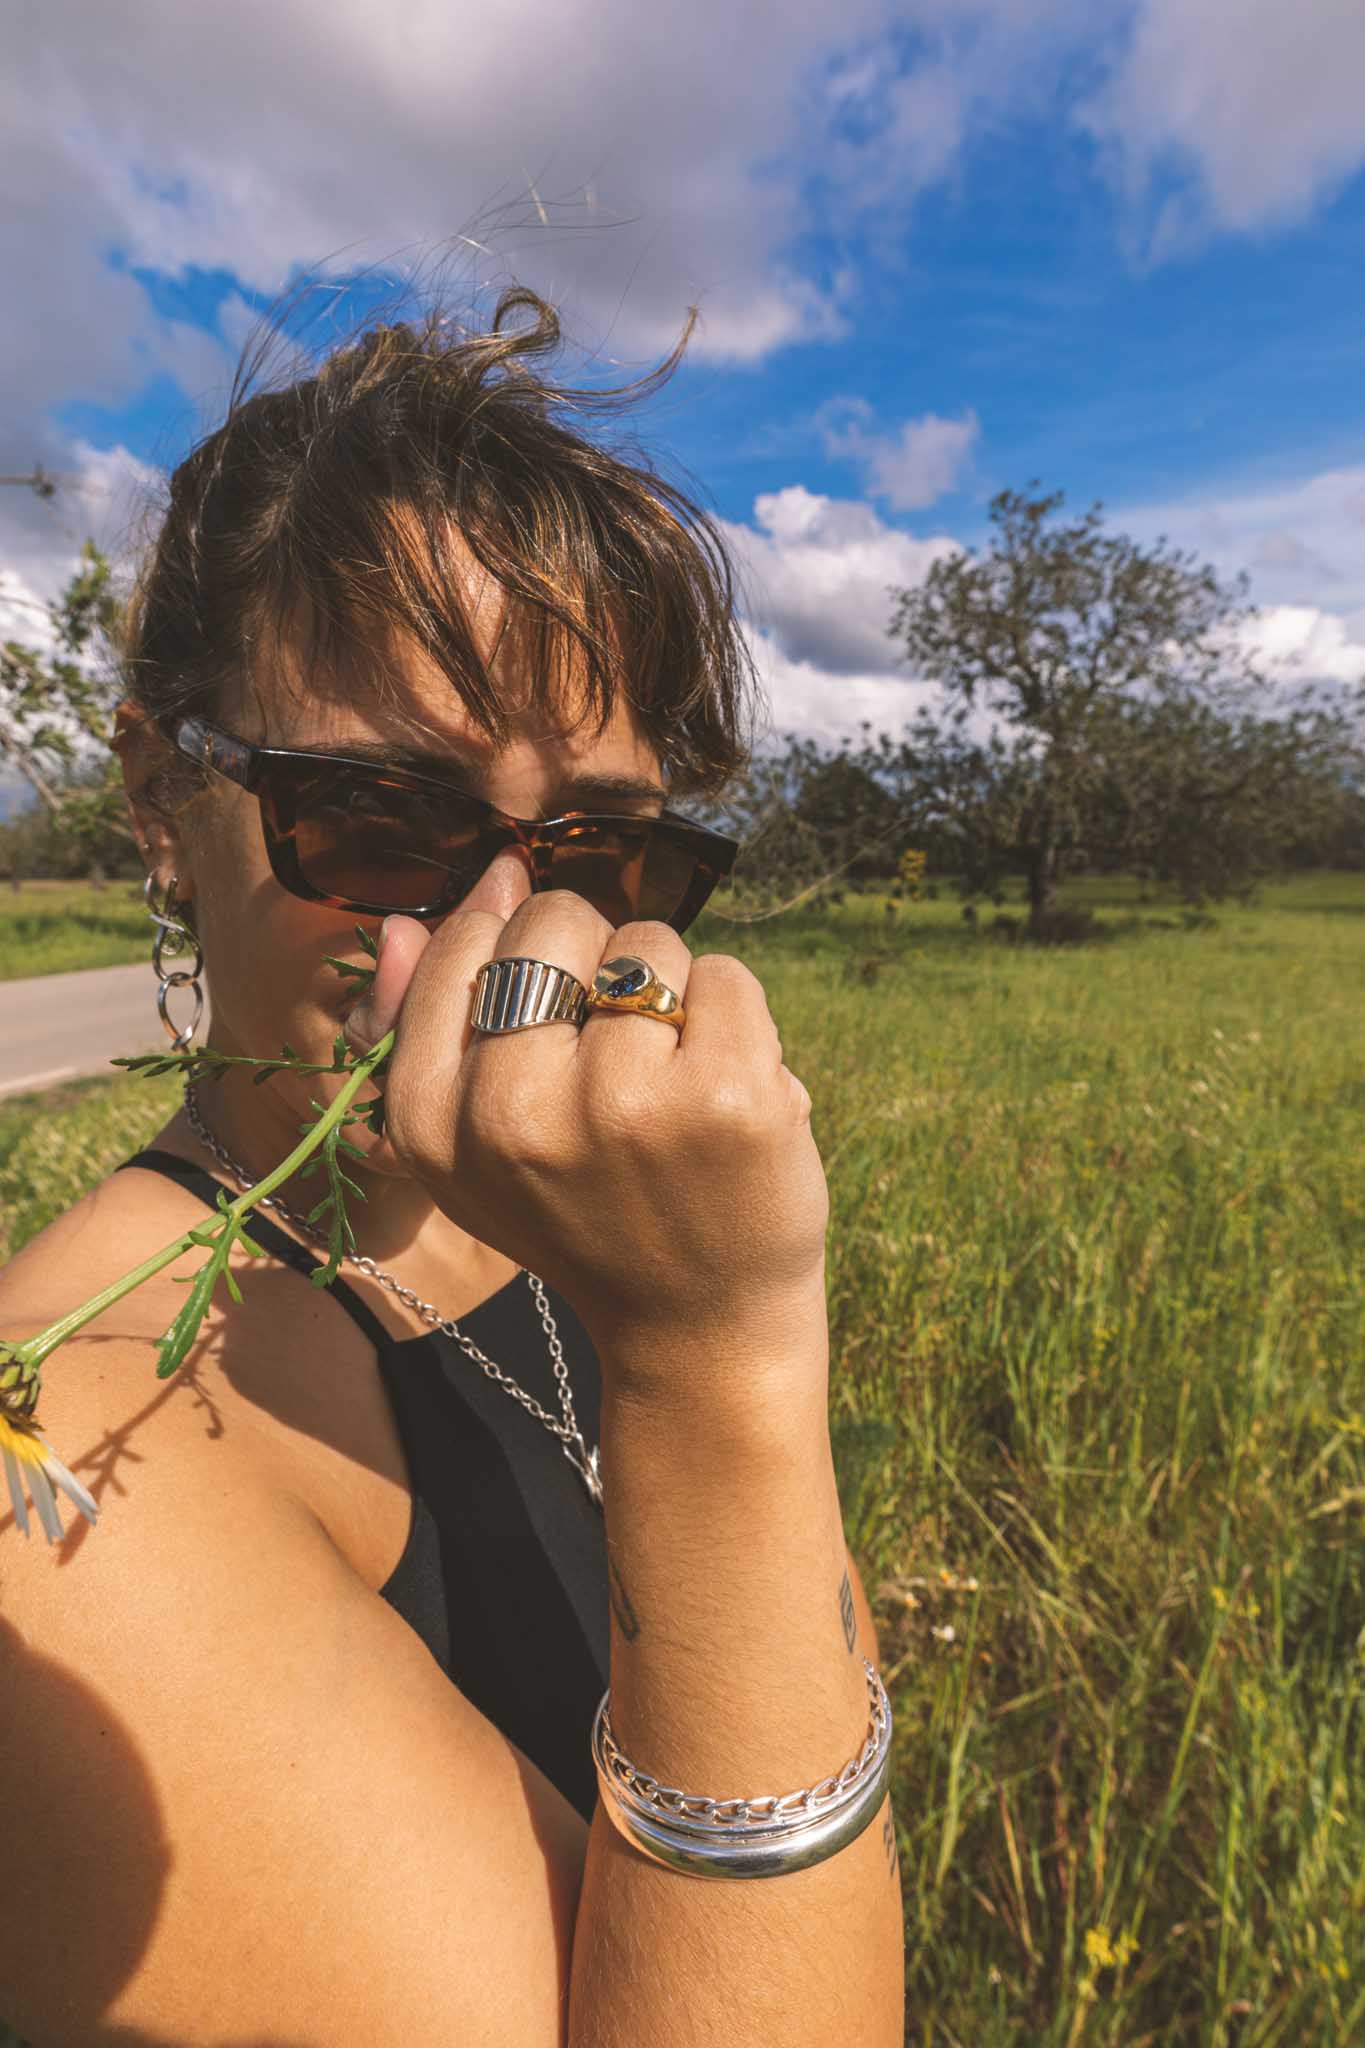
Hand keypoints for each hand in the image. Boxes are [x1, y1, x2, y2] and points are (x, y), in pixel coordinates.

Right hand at [342, 854, 828, 1388]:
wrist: (697, 1329)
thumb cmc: (586, 1213)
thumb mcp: (473, 1142)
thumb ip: (433, 1022)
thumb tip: (420, 907)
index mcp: (429, 1122)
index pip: (465, 944)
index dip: (523, 961)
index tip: (552, 1029)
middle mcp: (511, 1113)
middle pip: (553, 923)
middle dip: (595, 957)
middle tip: (616, 1051)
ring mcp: (621, 1105)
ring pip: (646, 943)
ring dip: (670, 992)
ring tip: (668, 1081)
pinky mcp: (725, 1099)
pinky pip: (726, 973)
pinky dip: (734, 1014)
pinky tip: (725, 1089)